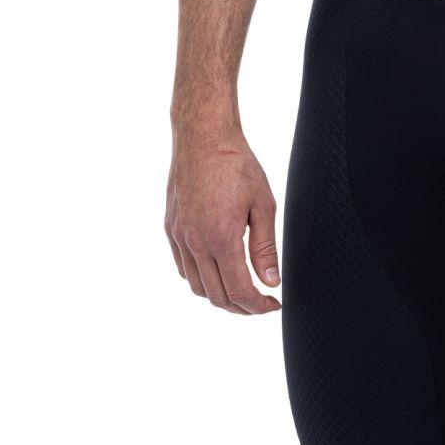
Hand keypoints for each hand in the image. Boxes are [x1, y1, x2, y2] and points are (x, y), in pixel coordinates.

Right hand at [165, 130, 280, 314]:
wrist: (203, 136)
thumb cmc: (236, 164)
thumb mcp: (262, 204)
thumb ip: (265, 247)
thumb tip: (271, 282)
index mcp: (221, 239)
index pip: (238, 291)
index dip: (257, 306)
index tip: (273, 304)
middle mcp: (195, 243)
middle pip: (216, 296)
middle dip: (241, 307)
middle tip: (260, 302)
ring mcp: (180, 236)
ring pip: (196, 286)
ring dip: (219, 296)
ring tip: (240, 290)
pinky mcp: (171, 228)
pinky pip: (183, 267)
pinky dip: (200, 279)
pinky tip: (216, 271)